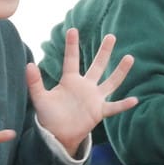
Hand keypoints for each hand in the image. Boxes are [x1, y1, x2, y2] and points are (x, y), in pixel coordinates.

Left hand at [27, 28, 137, 155]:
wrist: (57, 135)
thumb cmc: (49, 116)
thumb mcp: (40, 98)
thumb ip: (35, 82)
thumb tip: (28, 65)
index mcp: (70, 80)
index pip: (72, 59)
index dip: (72, 45)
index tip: (73, 29)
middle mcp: (85, 86)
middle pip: (97, 65)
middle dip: (104, 51)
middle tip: (111, 36)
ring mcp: (94, 98)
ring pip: (110, 82)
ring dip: (120, 71)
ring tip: (129, 58)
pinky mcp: (99, 111)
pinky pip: (114, 107)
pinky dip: (123, 105)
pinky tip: (134, 100)